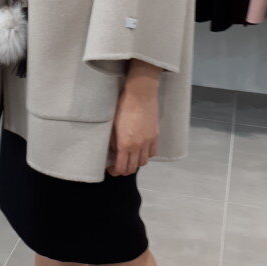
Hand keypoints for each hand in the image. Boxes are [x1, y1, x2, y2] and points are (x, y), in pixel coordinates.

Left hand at [107, 59, 160, 176]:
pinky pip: (152, 153)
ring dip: (136, 163)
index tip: (111, 169)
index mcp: (124, 144)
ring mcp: (148, 141)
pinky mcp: (155, 135)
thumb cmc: (122, 106)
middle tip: (119, 165)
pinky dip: (146, 155)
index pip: (121, 168)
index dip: (115, 172)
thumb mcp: (112, 124)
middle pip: (133, 168)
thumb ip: (113, 141)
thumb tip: (113, 151)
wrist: (140, 93)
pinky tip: (141, 150)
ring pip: (144, 162)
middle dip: (125, 170)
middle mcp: (138, 146)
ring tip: (130, 158)